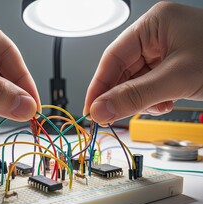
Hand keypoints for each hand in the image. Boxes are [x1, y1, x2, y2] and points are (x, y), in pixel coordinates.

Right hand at [83, 2, 202, 124]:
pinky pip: (150, 85)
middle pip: (123, 70)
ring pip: (136, 80)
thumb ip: (135, 96)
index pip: (113, 57)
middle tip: (111, 116)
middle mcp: (157, 35)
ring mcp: (165, 50)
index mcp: (154, 24)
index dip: (99, 85)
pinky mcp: (173, 65)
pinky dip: (152, 99)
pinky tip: (163, 103)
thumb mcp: (176, 79)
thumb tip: (101, 109)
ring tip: (154, 106)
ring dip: (140, 99)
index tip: (90, 108)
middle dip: (121, 95)